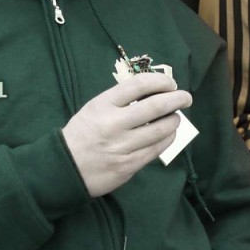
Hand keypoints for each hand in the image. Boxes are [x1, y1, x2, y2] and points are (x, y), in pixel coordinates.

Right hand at [62, 71, 191, 196]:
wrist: (64, 168)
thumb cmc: (82, 134)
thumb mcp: (94, 109)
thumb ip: (119, 101)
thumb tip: (154, 93)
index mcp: (102, 105)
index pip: (138, 85)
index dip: (160, 81)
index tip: (170, 83)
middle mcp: (113, 124)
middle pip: (155, 106)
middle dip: (177, 99)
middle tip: (186, 97)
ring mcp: (121, 147)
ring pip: (160, 130)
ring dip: (174, 121)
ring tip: (176, 117)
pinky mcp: (128, 166)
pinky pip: (155, 150)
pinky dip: (167, 139)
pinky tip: (169, 134)